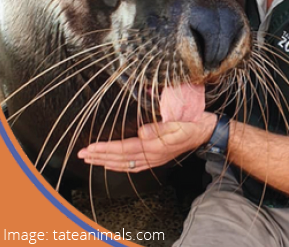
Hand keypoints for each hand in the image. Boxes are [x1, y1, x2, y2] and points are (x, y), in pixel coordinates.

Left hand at [77, 111, 216, 172]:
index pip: (124, 148)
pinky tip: (114, 165)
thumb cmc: (193, 123)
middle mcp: (153, 155)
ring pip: (125, 164)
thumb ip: (160, 128)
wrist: (206, 131)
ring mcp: (155, 159)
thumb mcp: (179, 122)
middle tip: (82, 155)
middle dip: (100, 157)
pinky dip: (121, 166)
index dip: (106, 148)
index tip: (90, 147)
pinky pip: (135, 166)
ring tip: (91, 160)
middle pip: (121, 158)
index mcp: (156, 146)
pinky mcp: (158, 158)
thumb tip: (141, 132)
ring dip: (106, 162)